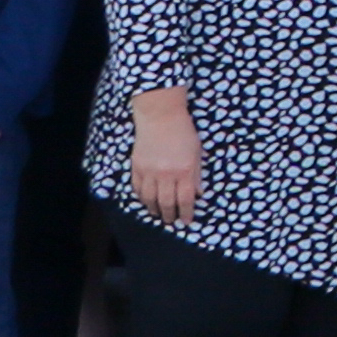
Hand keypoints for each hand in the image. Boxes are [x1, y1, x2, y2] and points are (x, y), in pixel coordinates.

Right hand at [127, 107, 204, 229]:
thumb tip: (199, 194)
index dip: (186, 213)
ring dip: (154, 209)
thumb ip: (197, 174)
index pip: (186, 200)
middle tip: (171, 220)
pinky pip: (137, 188)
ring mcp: (150, 171)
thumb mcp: (197, 152)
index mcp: (184, 170)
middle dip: (170, 215)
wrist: (160, 115)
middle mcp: (166, 174)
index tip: (186, 221)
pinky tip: (146, 201)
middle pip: (166, 203)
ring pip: (150, 199)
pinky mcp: (137, 166)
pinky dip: (141, 197)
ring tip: (157, 214)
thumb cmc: (183, 131)